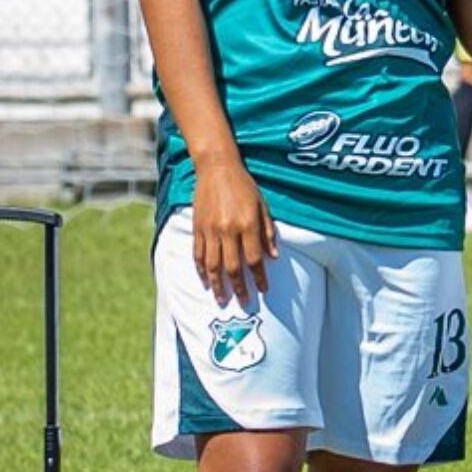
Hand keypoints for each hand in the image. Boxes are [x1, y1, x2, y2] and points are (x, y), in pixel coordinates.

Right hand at [190, 160, 275, 305]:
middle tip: (243, 302)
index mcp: (247, 224)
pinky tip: (205, 279)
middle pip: (233, 266)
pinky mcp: (197, 227)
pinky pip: (198, 253)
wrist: (216, 168)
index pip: (255, 259)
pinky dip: (201, 269)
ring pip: (213, 264)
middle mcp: (228, 230)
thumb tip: (274, 257)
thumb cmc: (244, 186)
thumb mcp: (262, 206)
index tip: (263, 290)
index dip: (259, 277)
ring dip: (217, 284)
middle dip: (239, 287)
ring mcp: (210, 230)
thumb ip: (268, 232)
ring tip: (221, 299)